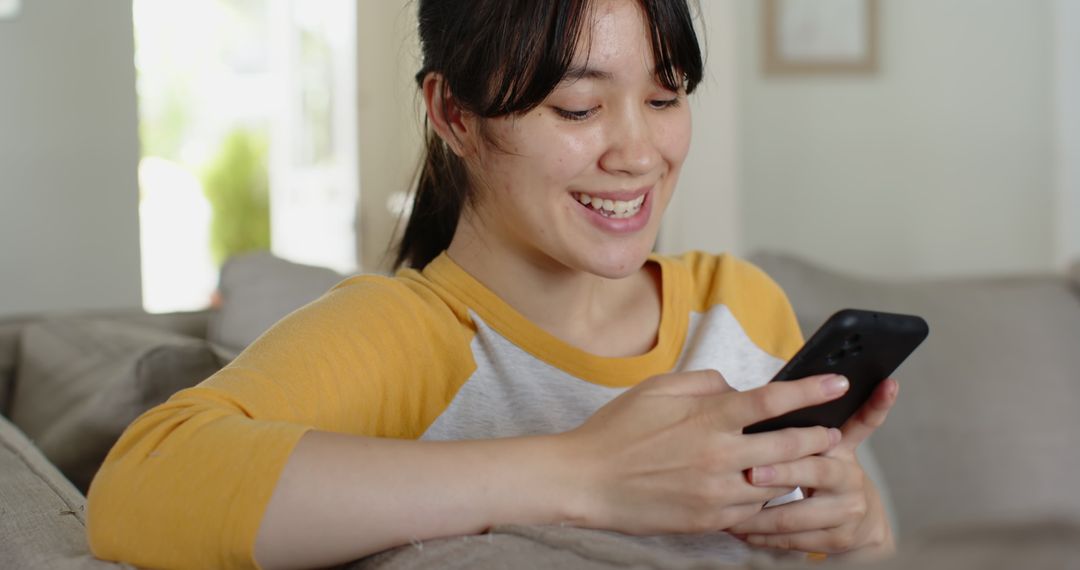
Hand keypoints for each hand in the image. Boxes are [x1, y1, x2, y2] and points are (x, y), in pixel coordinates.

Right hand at [559, 370, 848, 534]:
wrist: (585, 481)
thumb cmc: (618, 430)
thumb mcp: (657, 388)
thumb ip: (704, 381)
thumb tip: (736, 388)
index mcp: (708, 416)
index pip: (773, 400)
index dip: (811, 390)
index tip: (838, 384)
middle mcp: (720, 454)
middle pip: (790, 445)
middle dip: (821, 437)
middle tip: (835, 434)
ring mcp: (717, 492)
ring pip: (779, 483)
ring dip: (799, 473)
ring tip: (810, 464)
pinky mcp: (710, 519)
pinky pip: (754, 511)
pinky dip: (767, 500)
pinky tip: (768, 491)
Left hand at [728, 378, 899, 555]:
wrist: (856, 520)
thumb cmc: (822, 469)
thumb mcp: (825, 438)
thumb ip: (810, 412)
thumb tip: (801, 379)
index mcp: (844, 444)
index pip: (862, 420)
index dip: (872, 405)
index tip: (871, 387)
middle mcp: (850, 475)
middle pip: (816, 470)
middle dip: (783, 471)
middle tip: (752, 471)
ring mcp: (848, 510)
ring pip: (797, 514)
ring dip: (760, 514)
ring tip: (728, 510)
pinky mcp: (837, 538)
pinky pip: (793, 540)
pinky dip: (763, 536)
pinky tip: (739, 530)